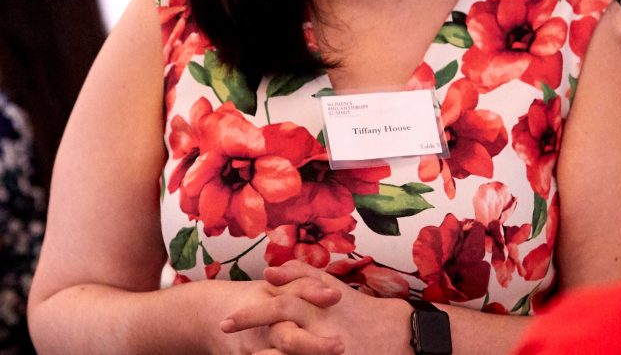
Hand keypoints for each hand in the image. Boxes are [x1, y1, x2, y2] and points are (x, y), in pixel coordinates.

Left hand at [221, 261, 412, 354]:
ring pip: (290, 347)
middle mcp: (318, 326)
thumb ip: (301, 273)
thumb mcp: (330, 286)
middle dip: (251, 330)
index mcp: (315, 307)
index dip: (249, 315)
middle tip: (225, 333)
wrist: (396, 336)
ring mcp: (323, 346)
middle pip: (279, 330)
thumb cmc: (358, 310)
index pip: (276, 307)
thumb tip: (268, 272)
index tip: (224, 323)